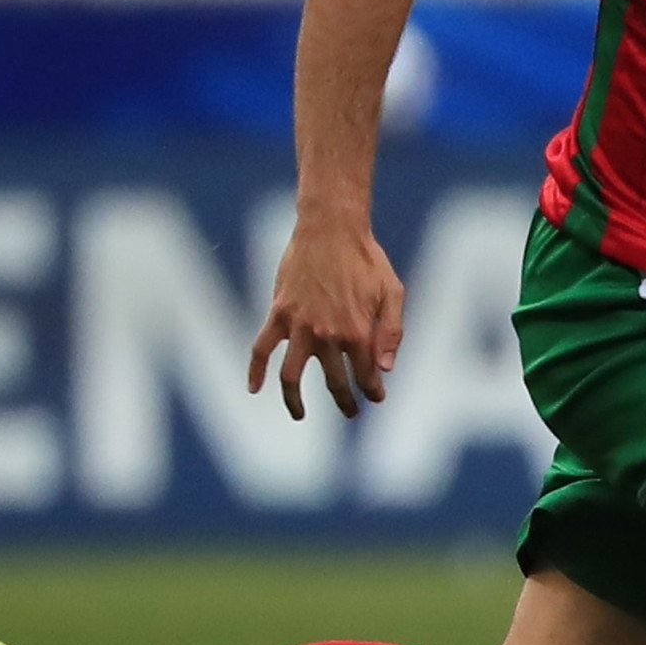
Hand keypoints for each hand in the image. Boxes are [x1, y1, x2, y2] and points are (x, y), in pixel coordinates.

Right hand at [249, 218, 406, 421]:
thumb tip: (386, 370)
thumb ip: (391, 332)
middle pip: (334, 381)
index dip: (372, 390)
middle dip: (345, 401)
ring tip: (300, 415)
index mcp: (358, 331)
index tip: (375, 398)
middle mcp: (327, 334)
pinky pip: (261, 348)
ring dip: (295, 401)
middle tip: (351, 411)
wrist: (331, 229)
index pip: (366, 374)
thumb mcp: (392, 292)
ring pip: (292, 376)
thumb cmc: (367, 259)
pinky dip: (254, 370)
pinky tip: (253, 389)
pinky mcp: (278, 314)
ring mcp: (299, 326)